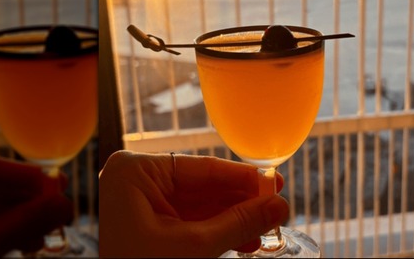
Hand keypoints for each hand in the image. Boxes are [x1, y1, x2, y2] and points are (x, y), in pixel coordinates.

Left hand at [99, 150, 289, 257]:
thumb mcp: (195, 246)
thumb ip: (239, 223)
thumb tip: (278, 206)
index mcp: (134, 172)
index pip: (201, 168)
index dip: (243, 177)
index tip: (274, 182)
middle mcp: (137, 181)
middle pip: (204, 185)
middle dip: (241, 201)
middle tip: (275, 206)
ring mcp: (143, 203)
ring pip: (202, 205)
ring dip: (234, 219)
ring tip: (266, 227)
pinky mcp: (151, 225)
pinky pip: (192, 221)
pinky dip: (219, 231)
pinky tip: (247, 239)